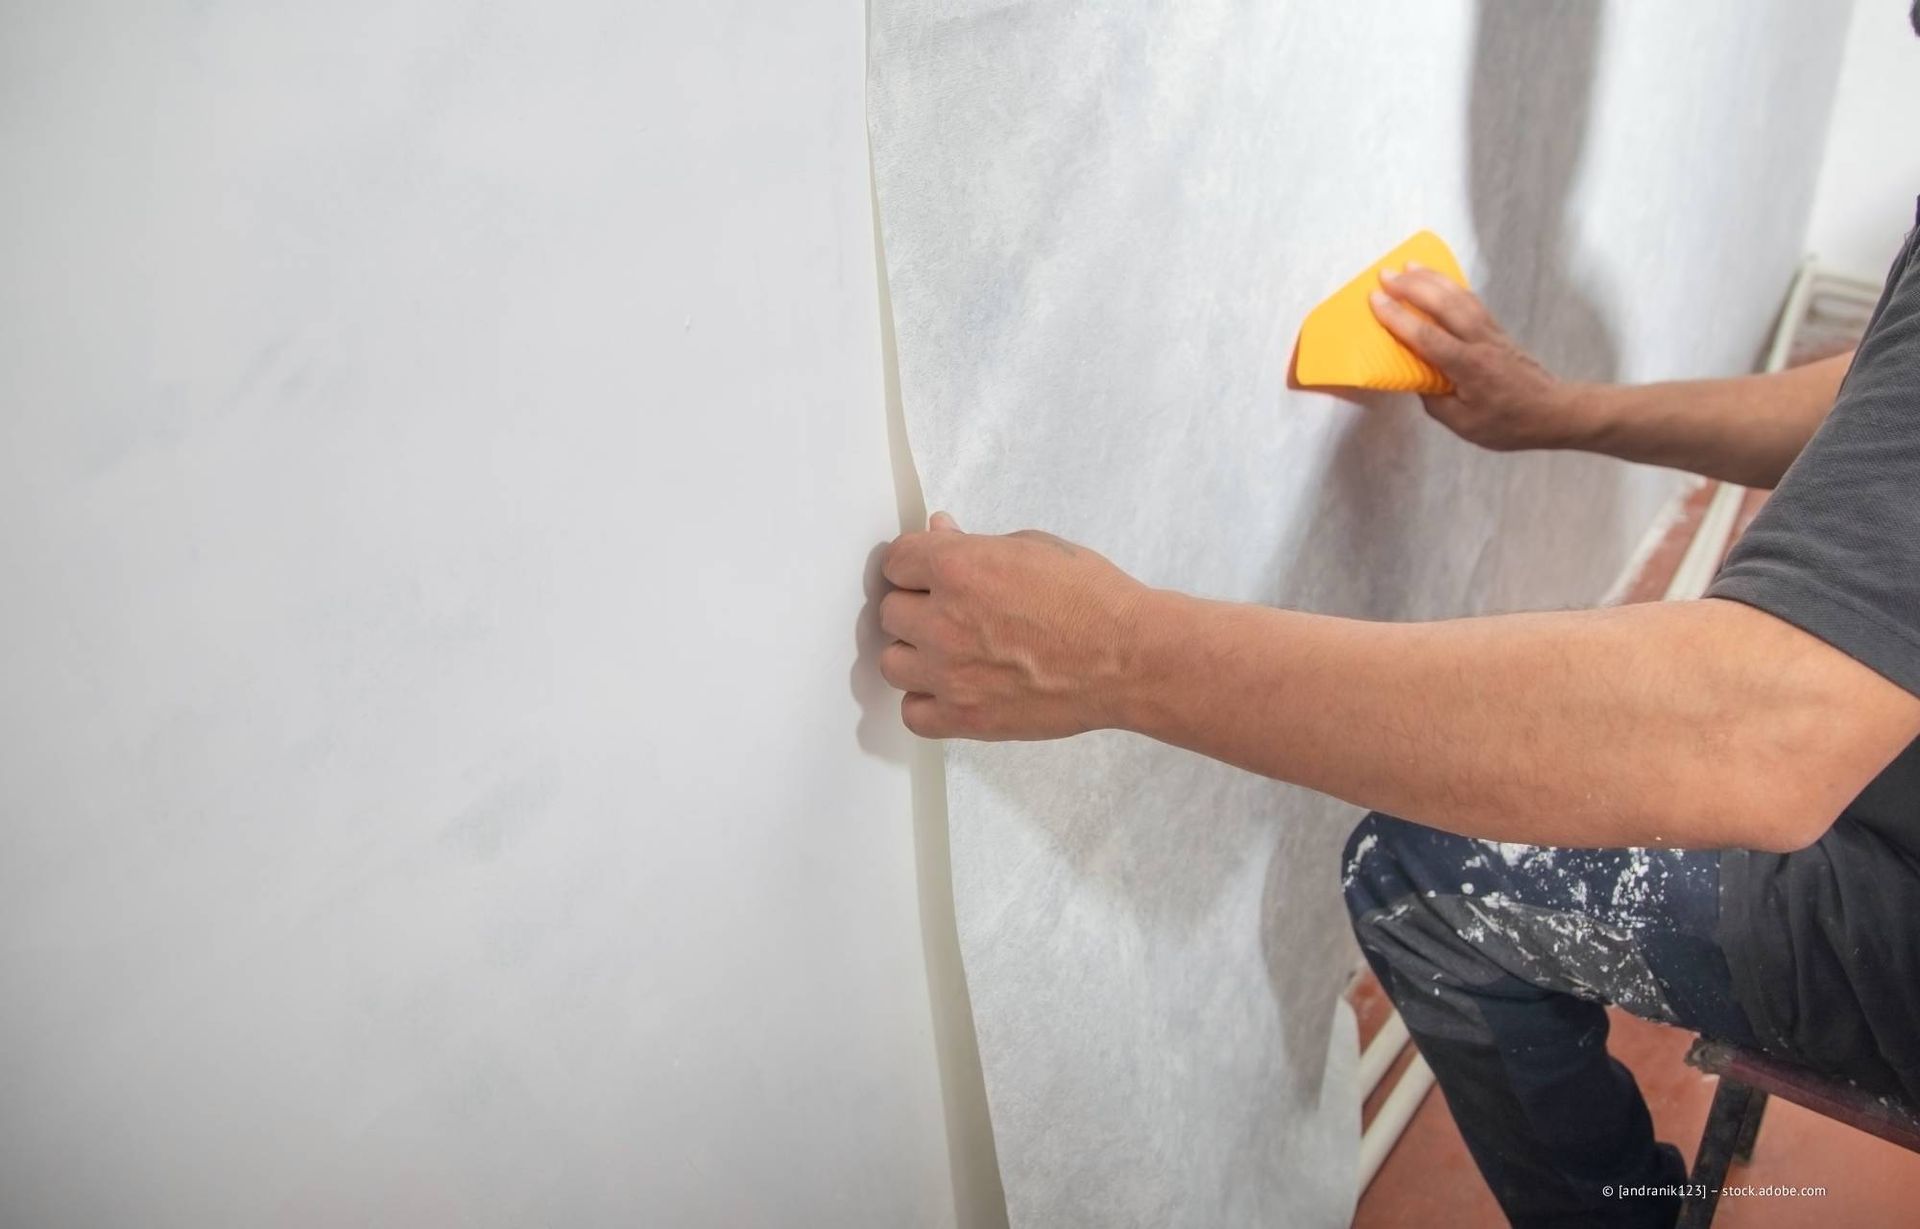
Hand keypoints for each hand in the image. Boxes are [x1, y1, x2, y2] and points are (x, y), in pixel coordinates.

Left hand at [876, 513, 1151, 739]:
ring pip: (892, 664)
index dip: (914, 565)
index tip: (928, 574)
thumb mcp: (1033, 548)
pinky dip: (926, 702)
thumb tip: (939, 531)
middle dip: (916, 608)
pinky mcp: (965, 718)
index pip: (895, 561)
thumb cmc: (1091, 598)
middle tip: (949, 613)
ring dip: (915, 655)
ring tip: (949, 653)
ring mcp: (949, 674)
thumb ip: (974, 544)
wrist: (1128, 659)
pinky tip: (952, 689)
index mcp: (956, 568)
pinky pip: (913, 714)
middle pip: (890, 613)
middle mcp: (942, 621)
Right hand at [1367, 264, 1579, 450]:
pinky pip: (1470, 300)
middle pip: (1444, 304)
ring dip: (1432, 278)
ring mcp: (1491, 331)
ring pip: (1459, 296)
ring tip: (1408, 265)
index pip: (1427, 337)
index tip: (1375, 300)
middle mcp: (1480, 341)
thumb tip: (1417, 378)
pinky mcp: (1497, 329)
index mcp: (1469, 367)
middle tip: (1385, 274)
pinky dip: (1451, 286)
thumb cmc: (1508, 423)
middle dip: (1411, 286)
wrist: (1553, 411)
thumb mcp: (1464, 424)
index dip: (1398, 318)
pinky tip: (1438, 280)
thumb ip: (1435, 401)